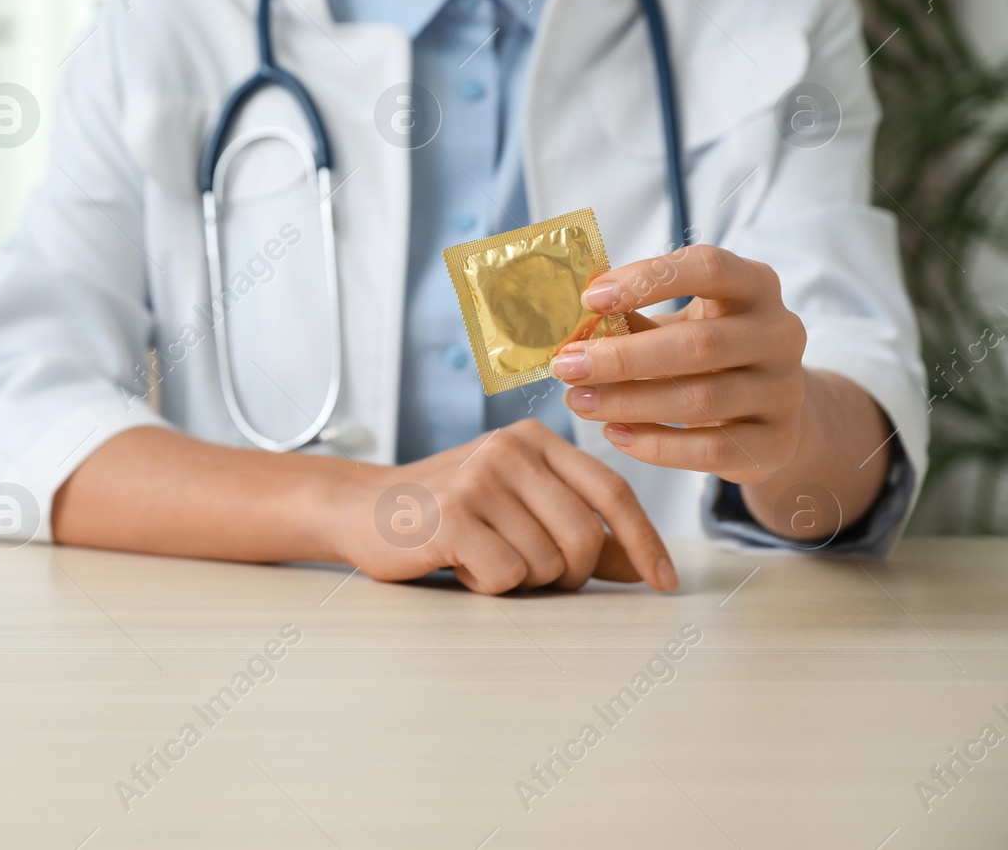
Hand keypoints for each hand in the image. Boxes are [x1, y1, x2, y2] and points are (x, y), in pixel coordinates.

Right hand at [336, 419, 678, 593]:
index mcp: (535, 439)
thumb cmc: (447, 514)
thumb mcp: (517, 509)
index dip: (645, 541)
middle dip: (568, 575)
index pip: (612, 491)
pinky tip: (457, 563)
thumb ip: (579, 531)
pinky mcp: (451, 515)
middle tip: (529, 574)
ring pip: (546, 563)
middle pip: (584, 537)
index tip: (666, 581)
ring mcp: (479, 478)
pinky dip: (487, 585)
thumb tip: (644, 564)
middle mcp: (510, 449)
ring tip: (480, 557)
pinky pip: (506, 576)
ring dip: (520, 581)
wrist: (358, 509)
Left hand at [553, 244, 808, 486]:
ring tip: (578, 402)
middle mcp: (779, 333)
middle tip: (567, 366)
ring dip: (629, 402)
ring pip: (701, 400)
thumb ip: (632, 319)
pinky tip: (614, 434)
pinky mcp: (776, 442)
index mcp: (754, 285)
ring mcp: (784, 390)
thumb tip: (572, 325)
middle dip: (623, 358)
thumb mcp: (676, 324)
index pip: (708, 267)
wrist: (767, 413)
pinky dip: (655, 444)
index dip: (647, 279)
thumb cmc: (706, 354)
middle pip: (699, 344)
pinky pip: (710, 450)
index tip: (590, 298)